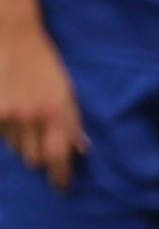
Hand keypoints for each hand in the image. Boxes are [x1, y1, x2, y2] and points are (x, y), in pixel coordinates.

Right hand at [0, 20, 74, 185]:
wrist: (14, 40)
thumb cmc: (45, 67)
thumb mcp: (67, 93)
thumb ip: (72, 123)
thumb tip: (80, 151)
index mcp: (57, 114)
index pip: (59, 157)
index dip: (60, 176)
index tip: (61, 188)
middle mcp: (32, 118)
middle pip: (34, 159)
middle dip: (40, 157)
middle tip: (42, 145)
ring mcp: (8, 115)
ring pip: (16, 148)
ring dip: (23, 142)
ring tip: (26, 121)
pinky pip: (1, 136)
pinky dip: (7, 132)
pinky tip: (11, 114)